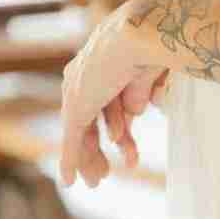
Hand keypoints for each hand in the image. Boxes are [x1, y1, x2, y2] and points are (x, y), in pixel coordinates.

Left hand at [58, 6, 172, 188]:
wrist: (138, 37)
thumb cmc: (150, 46)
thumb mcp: (145, 77)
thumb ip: (135, 95)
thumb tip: (134, 112)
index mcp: (103, 67)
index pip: (105, 105)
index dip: (117, 129)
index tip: (126, 149)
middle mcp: (86, 77)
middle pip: (89, 122)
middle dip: (96, 150)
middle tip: (103, 174)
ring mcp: (78, 92)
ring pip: (81, 135)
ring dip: (89, 160)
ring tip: (98, 181)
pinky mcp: (77, 107)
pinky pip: (72, 140)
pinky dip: (71, 161)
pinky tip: (69, 181)